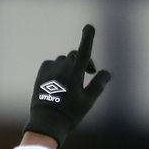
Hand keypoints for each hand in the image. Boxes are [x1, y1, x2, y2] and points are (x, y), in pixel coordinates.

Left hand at [23, 24, 110, 146]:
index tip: (89, 27)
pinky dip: (58, 69)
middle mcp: (62, 67)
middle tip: (89, 73)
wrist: (47, 121)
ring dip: (70, 66)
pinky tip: (60, 82)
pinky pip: (52, 64)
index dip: (88, 37)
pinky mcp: (41, 73)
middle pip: (75, 55)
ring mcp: (50, 69)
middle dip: (84, 61)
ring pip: (64, 60)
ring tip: (72, 82)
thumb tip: (106, 72)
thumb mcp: (89, 100)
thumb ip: (98, 84)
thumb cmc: (71, 112)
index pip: (84, 50)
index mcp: (75, 73)